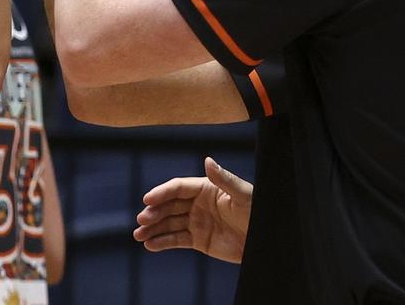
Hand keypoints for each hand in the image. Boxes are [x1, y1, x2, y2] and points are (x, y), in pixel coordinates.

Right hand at [133, 157, 252, 263]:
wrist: (266, 241)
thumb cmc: (258, 213)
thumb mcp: (243, 195)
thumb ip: (224, 179)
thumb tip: (207, 160)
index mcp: (206, 188)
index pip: (178, 188)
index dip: (162, 192)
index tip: (147, 199)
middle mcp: (198, 204)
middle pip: (169, 205)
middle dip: (154, 212)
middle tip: (142, 219)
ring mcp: (196, 222)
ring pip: (169, 223)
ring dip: (152, 228)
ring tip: (138, 235)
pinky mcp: (198, 240)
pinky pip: (176, 240)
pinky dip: (162, 242)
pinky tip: (150, 245)